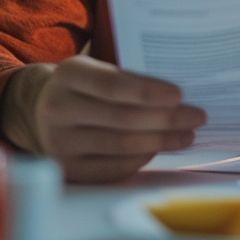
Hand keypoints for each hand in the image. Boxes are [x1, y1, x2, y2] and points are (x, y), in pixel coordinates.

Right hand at [27, 57, 205, 182]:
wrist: (42, 109)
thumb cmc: (85, 87)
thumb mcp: (96, 69)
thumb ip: (128, 79)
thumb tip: (179, 98)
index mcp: (68, 74)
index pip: (113, 85)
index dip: (148, 92)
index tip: (180, 95)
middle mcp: (58, 108)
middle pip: (124, 118)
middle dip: (167, 119)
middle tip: (197, 116)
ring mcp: (59, 142)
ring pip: (123, 145)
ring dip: (162, 141)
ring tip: (187, 135)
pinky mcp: (67, 169)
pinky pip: (114, 167)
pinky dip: (143, 158)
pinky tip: (159, 148)